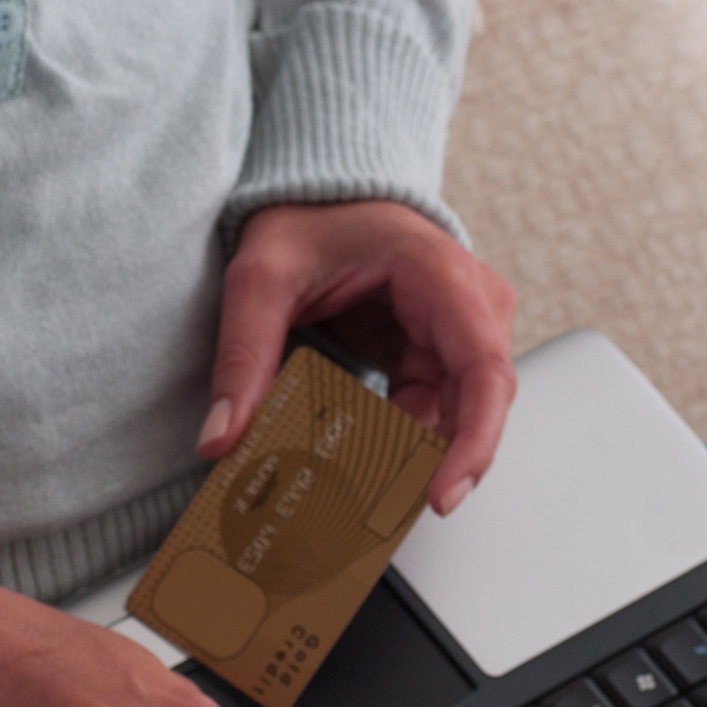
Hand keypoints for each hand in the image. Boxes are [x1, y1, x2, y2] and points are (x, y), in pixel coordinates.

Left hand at [201, 200, 516, 516]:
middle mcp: (469, 303)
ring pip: (455, 416)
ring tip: (357, 498)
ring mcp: (459, 329)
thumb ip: (243, 358)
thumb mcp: (261, 279)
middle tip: (377, 514)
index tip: (441, 493)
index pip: (484, 370)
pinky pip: (432, 411)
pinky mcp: (437, 352)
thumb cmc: (306, 218)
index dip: (473, 440)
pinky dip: (398, 443)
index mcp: (441, 274)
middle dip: (436, 464)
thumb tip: (222, 438)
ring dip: (410, 457)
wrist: (318, 192)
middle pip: (477, 404)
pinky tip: (360, 469)